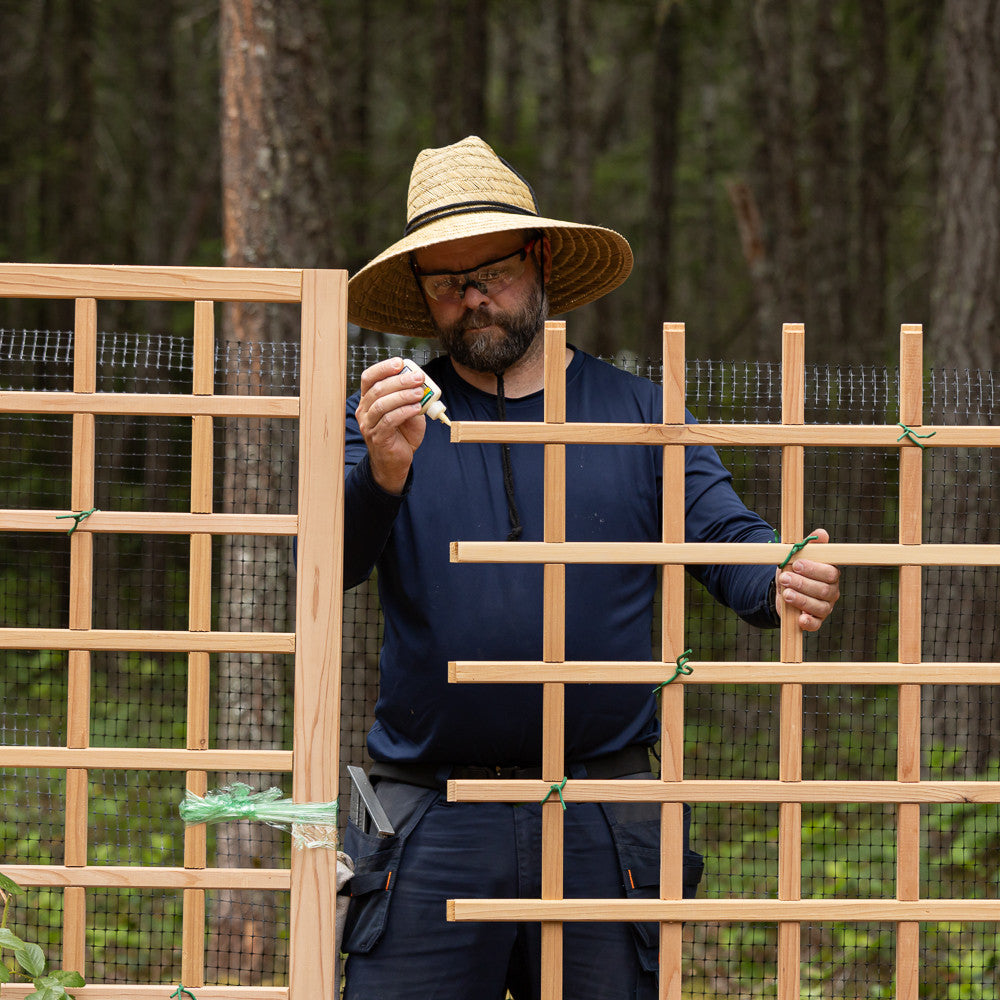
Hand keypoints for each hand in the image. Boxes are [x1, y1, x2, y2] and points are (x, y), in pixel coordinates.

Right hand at [355, 357, 428, 493]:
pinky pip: (389, 420)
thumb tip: (421, 383)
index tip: (400, 362)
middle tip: (418, 377)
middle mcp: (365, 410)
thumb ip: (412, 398)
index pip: (369, 378)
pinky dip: (404, 412)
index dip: (383, 368)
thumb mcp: (409, 411)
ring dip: (402, 396)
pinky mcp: (377, 437)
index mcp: (369, 400)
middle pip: (378, 389)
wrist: (397, 461)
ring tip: (419, 393)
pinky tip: (416, 409)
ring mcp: (368, 425)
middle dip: (400, 381)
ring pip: (382, 404)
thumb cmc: (402, 434)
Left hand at [775, 527, 840, 631]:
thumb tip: (821, 534)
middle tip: (785, 578)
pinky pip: (816, 624)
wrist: (782, 588)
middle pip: (823, 590)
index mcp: (830, 574)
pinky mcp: (815, 620)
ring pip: (819, 606)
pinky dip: (809, 622)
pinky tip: (800, 618)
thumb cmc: (794, 569)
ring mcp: (824, 607)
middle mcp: (831, 591)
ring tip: (785, 593)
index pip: (829, 573)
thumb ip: (809, 545)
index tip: (796, 564)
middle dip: (802, 583)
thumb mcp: (798, 555)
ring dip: (801, 599)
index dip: (813, 569)